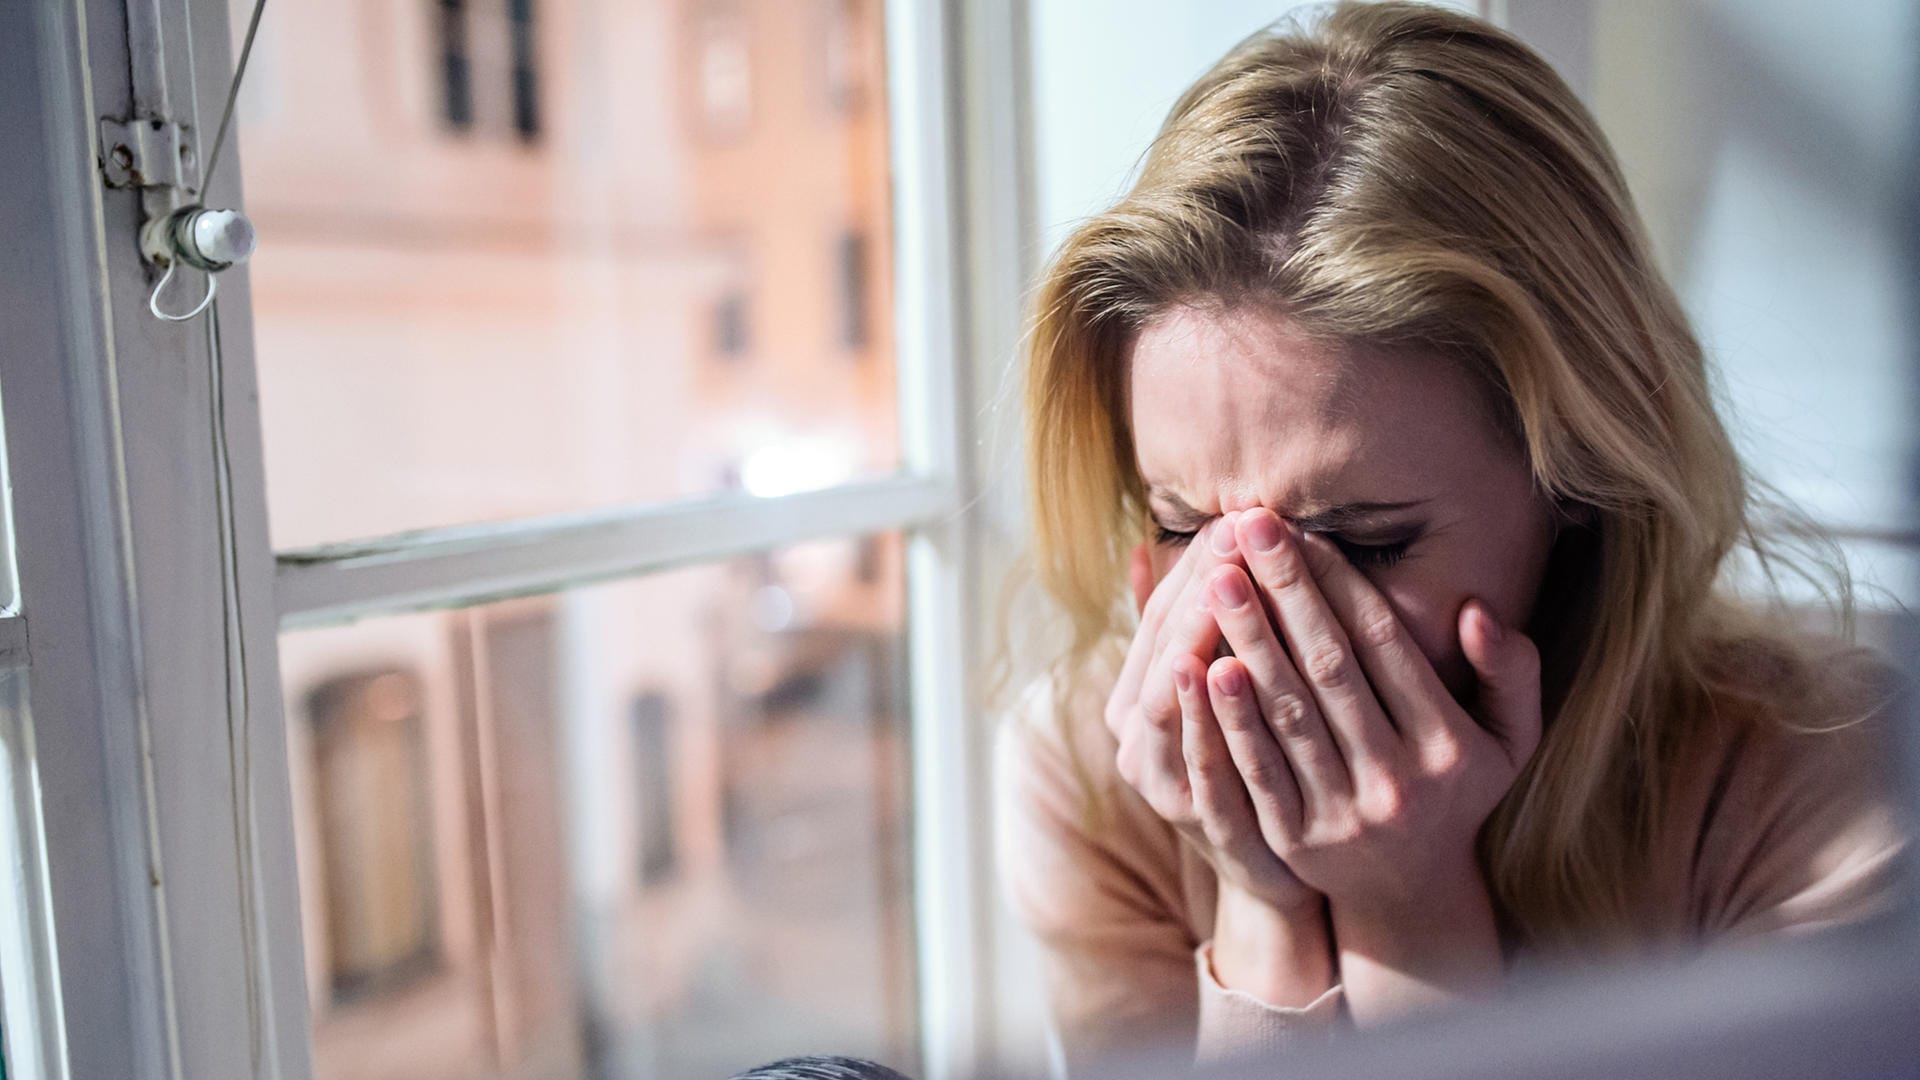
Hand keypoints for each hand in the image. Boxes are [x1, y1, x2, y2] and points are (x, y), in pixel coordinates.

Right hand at [1104, 517, 1317, 914]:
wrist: (1283, 874)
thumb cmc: (1256, 765)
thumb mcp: (1217, 694)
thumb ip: (1183, 630)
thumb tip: (1142, 549)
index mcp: (1134, 702)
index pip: (1159, 615)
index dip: (1194, 564)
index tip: (1234, 516)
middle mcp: (1136, 741)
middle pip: (1165, 647)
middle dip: (1202, 584)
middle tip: (1238, 527)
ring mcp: (1164, 784)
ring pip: (1172, 695)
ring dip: (1198, 631)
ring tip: (1225, 577)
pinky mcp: (1203, 824)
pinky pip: (1199, 758)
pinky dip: (1206, 712)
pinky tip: (1222, 664)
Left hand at [1198, 506, 1540, 912]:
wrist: (1410, 890)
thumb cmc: (1457, 788)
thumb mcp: (1511, 736)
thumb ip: (1512, 671)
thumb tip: (1475, 610)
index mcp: (1449, 746)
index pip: (1383, 646)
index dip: (1339, 584)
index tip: (1302, 529)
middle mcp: (1398, 780)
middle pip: (1329, 670)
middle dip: (1285, 593)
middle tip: (1246, 527)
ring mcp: (1343, 814)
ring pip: (1288, 714)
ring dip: (1249, 641)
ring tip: (1217, 578)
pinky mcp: (1295, 840)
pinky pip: (1256, 769)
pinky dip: (1229, 718)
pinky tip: (1201, 666)